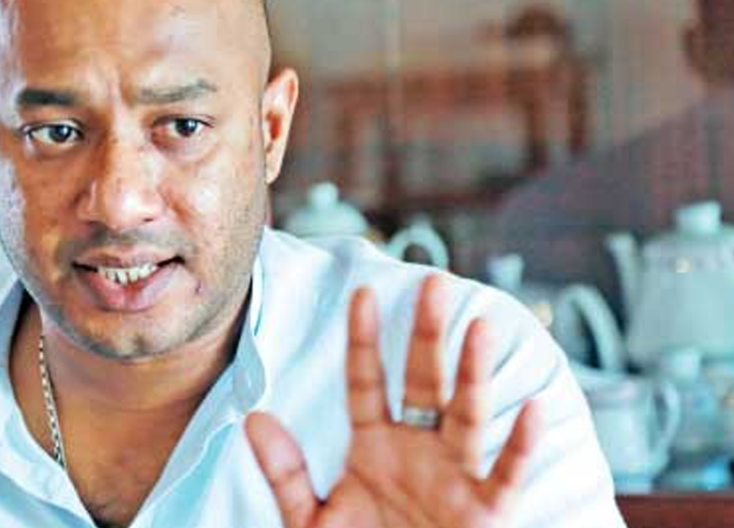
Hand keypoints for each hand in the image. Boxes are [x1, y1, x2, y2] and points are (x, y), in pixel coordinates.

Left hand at [246, 275, 540, 527]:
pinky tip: (533, 410)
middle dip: (427, 335)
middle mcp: (417, 451)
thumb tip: (254, 418)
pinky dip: (521, 446)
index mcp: (374, 446)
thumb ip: (285, 472)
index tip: (361, 293)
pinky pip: (505, 476)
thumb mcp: (309, 519)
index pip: (366, 381)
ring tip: (478, 328)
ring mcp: (453, 477)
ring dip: (473, 373)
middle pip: (423, 382)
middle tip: (431, 283)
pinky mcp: (484, 513)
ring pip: (466, 416)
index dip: (363, 339)